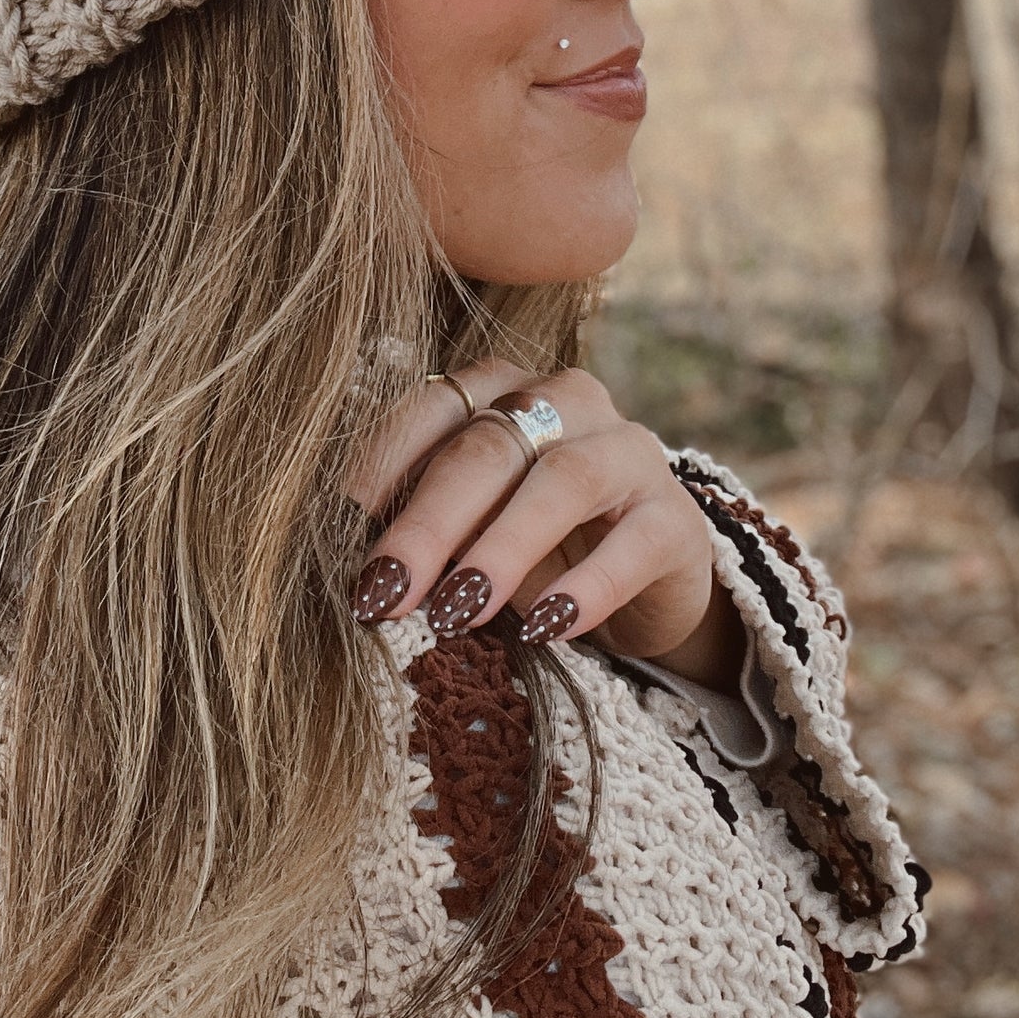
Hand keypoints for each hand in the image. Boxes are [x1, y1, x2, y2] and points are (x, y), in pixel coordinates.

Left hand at [347, 363, 745, 687]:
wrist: (645, 586)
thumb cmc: (537, 547)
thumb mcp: (473, 532)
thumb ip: (428, 528)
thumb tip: (361, 572)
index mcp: (503, 390)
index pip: (434, 408)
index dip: (385, 461)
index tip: (342, 521)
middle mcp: (566, 401)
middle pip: (489, 449)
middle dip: (429, 522)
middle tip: (385, 590)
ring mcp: (629, 453)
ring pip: (562, 480)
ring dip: (502, 547)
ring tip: (457, 610)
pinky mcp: (676, 519)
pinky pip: (632, 544)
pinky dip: (586, 586)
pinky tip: (547, 627)